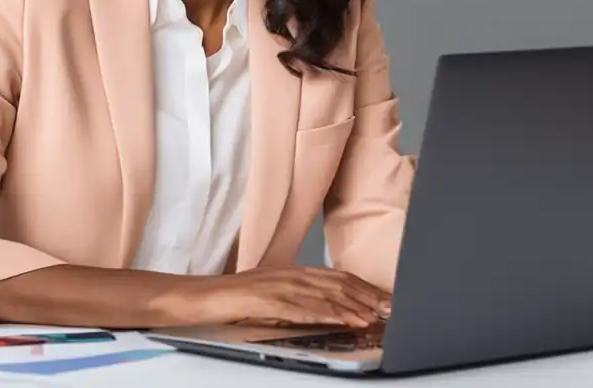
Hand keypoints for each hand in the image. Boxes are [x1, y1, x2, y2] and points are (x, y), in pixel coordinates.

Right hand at [172, 266, 390, 328]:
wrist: (202, 296)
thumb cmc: (236, 299)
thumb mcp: (273, 294)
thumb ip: (299, 298)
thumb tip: (328, 308)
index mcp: (293, 271)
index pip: (337, 277)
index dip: (363, 287)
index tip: (384, 298)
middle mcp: (291, 274)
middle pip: (338, 284)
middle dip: (367, 297)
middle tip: (389, 308)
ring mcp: (281, 286)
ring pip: (325, 295)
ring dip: (353, 307)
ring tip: (374, 317)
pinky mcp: (270, 300)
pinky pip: (303, 308)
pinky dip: (327, 314)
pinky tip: (343, 320)